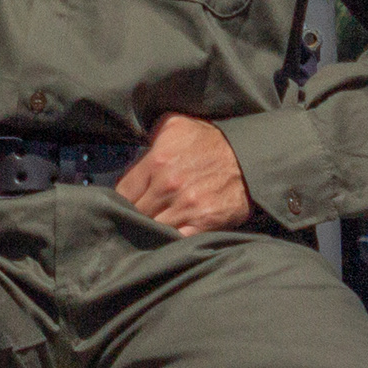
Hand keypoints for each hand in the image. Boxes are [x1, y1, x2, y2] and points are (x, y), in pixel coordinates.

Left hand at [112, 111, 252, 234]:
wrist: (247, 155)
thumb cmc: (207, 139)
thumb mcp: (173, 126)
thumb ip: (148, 139)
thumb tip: (131, 149)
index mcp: (157, 161)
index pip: (123, 192)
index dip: (120, 199)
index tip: (123, 202)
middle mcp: (169, 186)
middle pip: (137, 213)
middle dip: (134, 216)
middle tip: (136, 217)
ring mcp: (188, 206)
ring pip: (155, 229)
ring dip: (151, 230)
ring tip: (152, 228)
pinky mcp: (206, 222)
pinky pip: (179, 239)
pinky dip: (171, 241)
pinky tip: (170, 236)